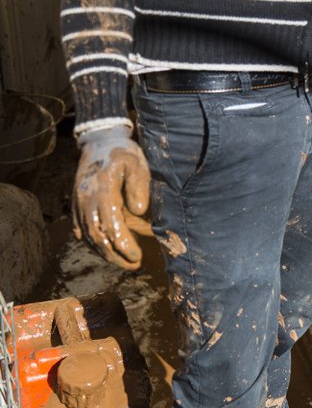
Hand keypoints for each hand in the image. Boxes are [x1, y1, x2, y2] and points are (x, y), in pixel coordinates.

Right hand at [73, 125, 149, 269]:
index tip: (137, 255)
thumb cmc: (123, 153)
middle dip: (115, 255)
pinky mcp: (77, 206)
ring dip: (106, 254)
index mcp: (101, 188)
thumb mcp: (137, 162)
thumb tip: (139, 210)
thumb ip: (139, 185)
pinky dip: (94, 245)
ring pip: (88, 236)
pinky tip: (108, 253)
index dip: (122, 243)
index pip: (110, 223)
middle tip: (135, 264)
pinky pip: (82, 231)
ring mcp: (78, 203)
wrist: (99, 143)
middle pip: (97, 235)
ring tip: (126, 263)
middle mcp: (85, 198)